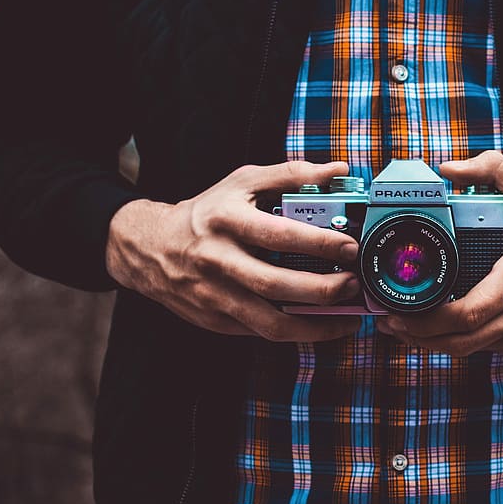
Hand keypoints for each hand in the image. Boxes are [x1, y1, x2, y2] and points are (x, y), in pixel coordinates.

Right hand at [106, 161, 361, 340]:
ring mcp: (215, 296)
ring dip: (314, 326)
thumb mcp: (242, 182)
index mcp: (227, 220)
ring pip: (270, 323)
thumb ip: (291, 174)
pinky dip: (294, 333)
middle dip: (322, 289)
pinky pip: (261, 333)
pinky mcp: (215, 321)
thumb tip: (339, 170)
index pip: (279, 235)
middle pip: (275, 284)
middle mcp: (218, 260)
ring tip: (346, 319)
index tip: (350, 247)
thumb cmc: (208, 212)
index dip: (319, 243)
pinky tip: (320, 325)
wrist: (150, 248)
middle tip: (353, 285)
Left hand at [377, 151, 502, 357]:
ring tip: (414, 329)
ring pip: (478, 350)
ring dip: (442, 344)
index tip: (397, 313)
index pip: (465, 314)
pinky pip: (498, 350)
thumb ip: (493, 170)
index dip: (425, 321)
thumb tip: (448, 168)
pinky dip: (472, 342)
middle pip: (462, 342)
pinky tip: (454, 330)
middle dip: (420, 338)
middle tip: (393, 325)